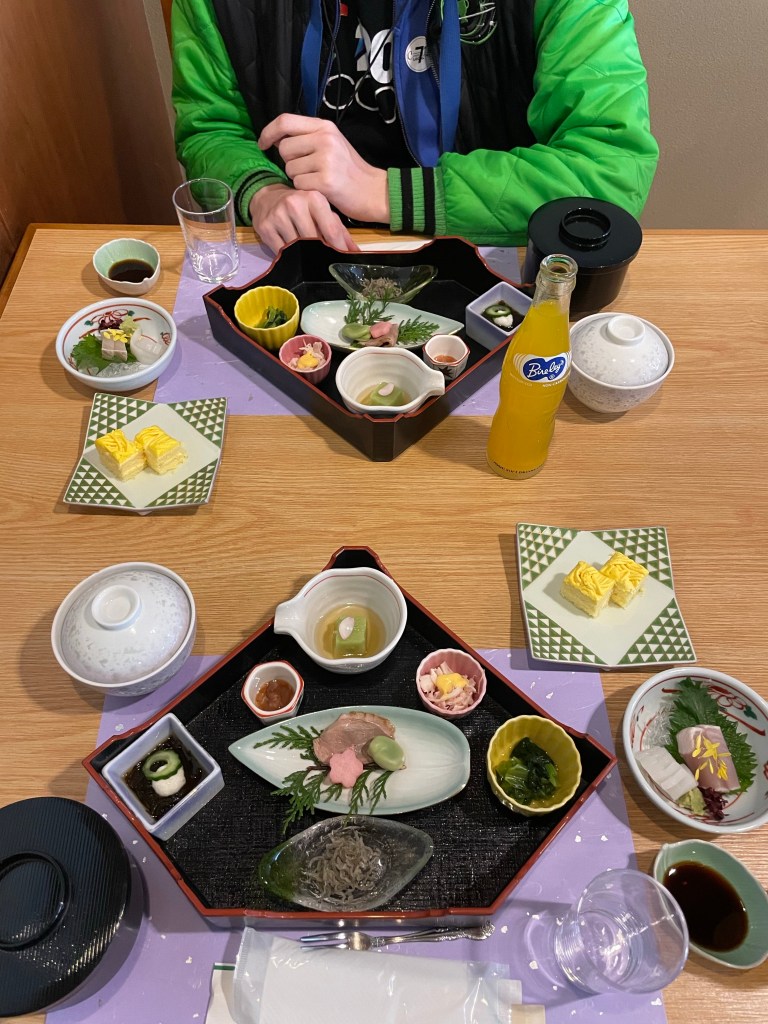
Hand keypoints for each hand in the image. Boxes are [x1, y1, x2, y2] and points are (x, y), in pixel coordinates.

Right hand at [249, 184, 358, 252]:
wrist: (268, 197)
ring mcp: (278, 215)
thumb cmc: (301, 206)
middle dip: (320, 254)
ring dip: (303, 256)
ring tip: (307, 258)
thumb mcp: (322, 212)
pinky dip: (288, 256)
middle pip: (313, 241)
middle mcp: (295, 204)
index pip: (330, 230)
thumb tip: (355, 253)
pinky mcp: (265, 227)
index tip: (342, 261)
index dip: (337, 249)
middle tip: (324, 263)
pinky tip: (291, 254)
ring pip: (296, 248)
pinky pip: (280, 251)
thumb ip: (339, 231)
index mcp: (314, 199)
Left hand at [259, 114, 389, 224]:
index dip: (268, 132)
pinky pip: (298, 185)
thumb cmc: (349, 170)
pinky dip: (306, 190)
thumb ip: (307, 137)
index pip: (285, 121)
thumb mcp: (332, 143)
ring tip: (317, 179)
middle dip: (290, 162)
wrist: (374, 191)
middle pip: (284, 148)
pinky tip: (320, 189)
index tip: (263, 144)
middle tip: (308, 170)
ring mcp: (326, 160)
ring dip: (298, 178)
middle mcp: (325, 139)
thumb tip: (277, 139)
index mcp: (324, 126)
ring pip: (290, 169)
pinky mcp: (325, 181)